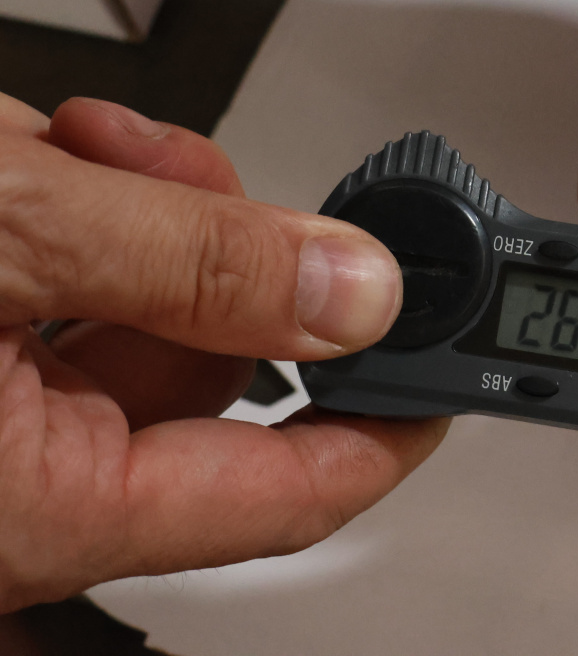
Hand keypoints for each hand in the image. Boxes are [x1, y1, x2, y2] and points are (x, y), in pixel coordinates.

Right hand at [0, 95, 444, 612]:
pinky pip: (67, 290)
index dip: (390, 428)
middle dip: (214, 241)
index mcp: (38, 507)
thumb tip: (348, 292)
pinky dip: (74, 210)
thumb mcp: (8, 234)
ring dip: (131, 205)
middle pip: (214, 364)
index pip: (283, 496)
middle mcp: (14, 483)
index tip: (456, 371)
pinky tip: (43, 156)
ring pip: (142, 307)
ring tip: (72, 148)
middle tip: (183, 176)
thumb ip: (189, 264)